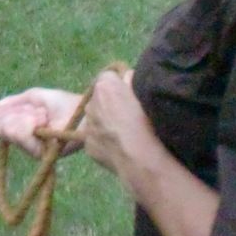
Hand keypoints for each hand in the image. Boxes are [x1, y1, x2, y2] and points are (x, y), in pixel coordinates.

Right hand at [0, 87, 84, 157]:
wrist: (81, 111)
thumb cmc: (61, 103)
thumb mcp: (32, 98)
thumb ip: (10, 103)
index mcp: (19, 128)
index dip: (1, 114)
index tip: (20, 107)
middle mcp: (22, 141)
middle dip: (13, 113)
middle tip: (35, 112)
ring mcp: (29, 148)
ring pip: (7, 130)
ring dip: (24, 116)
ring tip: (42, 117)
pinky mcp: (37, 153)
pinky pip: (20, 133)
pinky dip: (30, 121)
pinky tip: (44, 122)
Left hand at [82, 67, 163, 185]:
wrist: (140, 158)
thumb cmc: (148, 123)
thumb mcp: (145, 96)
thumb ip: (132, 82)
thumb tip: (127, 76)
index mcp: (105, 86)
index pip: (108, 77)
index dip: (119, 85)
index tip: (129, 94)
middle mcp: (91, 103)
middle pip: (100, 98)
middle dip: (110, 104)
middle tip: (128, 115)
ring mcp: (88, 125)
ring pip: (96, 119)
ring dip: (105, 122)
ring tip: (125, 134)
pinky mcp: (87, 144)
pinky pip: (96, 138)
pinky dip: (105, 141)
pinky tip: (120, 148)